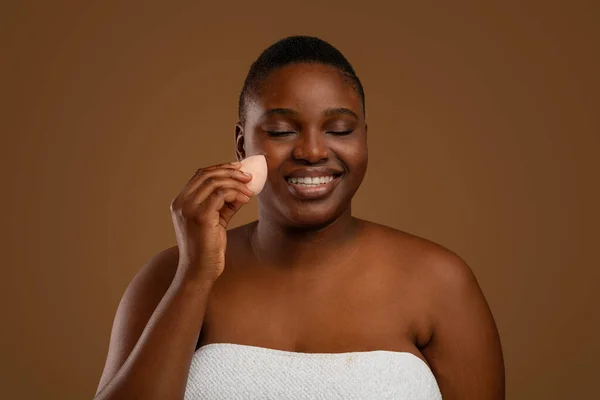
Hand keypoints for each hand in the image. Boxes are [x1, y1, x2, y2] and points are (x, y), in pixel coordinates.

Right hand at [169, 161, 253, 281]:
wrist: (199, 271)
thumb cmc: (208, 249)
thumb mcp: (216, 221)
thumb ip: (225, 204)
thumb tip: (242, 189)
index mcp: (181, 202)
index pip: (200, 175)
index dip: (220, 168)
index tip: (238, 169)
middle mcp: (181, 203)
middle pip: (206, 174)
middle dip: (230, 172)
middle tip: (248, 176)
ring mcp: (188, 209)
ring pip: (214, 182)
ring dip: (235, 182)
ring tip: (249, 189)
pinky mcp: (200, 216)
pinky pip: (220, 194)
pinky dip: (236, 193)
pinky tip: (246, 199)